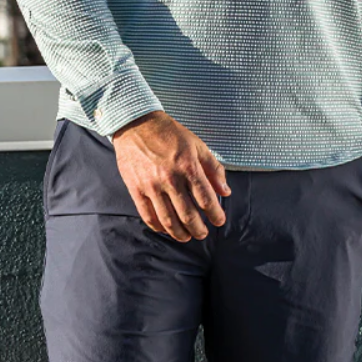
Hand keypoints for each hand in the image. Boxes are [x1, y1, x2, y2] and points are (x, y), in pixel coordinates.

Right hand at [111, 111, 230, 241]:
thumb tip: (225, 191)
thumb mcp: (197, 145)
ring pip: (168, 220)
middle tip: (203, 233)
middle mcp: (170, 178)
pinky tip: (166, 229)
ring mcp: (151, 186)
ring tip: (187, 236)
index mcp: (188, 166)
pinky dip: (159, 227)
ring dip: (180, 233)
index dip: (215, 214)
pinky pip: (148, 216)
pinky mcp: (136, 189)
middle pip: (188, 215)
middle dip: (199, 229)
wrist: (137, 125)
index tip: (219, 220)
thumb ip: (214, 169)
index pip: (206, 199)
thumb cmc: (170, 134)